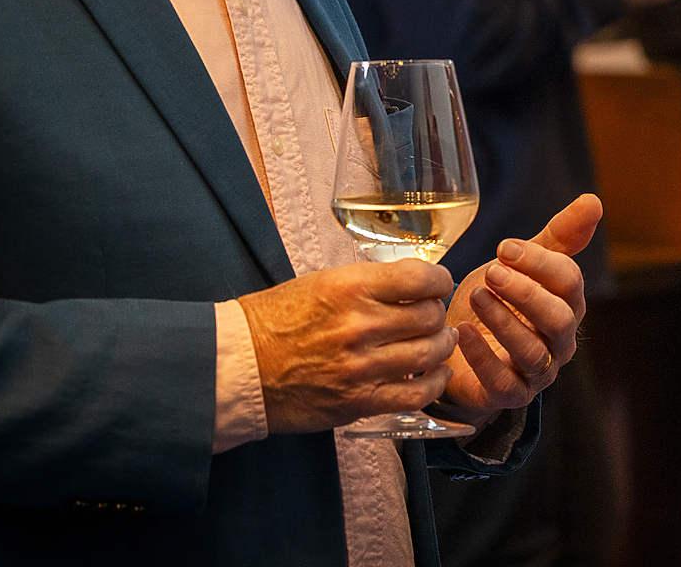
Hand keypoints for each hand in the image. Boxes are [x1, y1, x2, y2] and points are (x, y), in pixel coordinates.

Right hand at [238, 260, 456, 433]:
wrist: (239, 368)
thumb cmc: (275, 320)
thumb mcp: (322, 283)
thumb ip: (370, 284)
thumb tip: (414, 286)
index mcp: (350, 288)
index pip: (422, 278)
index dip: (438, 281)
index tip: (437, 285)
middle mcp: (360, 326)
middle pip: (430, 316)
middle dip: (437, 314)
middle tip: (431, 317)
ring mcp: (361, 367)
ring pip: (430, 354)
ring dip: (441, 347)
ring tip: (439, 343)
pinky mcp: (359, 402)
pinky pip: (416, 394)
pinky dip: (434, 384)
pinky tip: (434, 375)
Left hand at [438, 194, 603, 426]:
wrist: (459, 352)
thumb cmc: (496, 303)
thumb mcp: (520, 266)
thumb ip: (557, 237)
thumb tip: (594, 200)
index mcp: (567, 305)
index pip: (569, 282)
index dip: (540, 263)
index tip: (505, 247)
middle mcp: (559, 341)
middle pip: (559, 319)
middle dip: (527, 293)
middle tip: (492, 272)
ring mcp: (536, 372)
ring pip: (533, 351)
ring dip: (505, 321)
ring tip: (477, 296)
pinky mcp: (509, 396)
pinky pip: (502, 382)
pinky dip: (482, 356)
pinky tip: (460, 332)